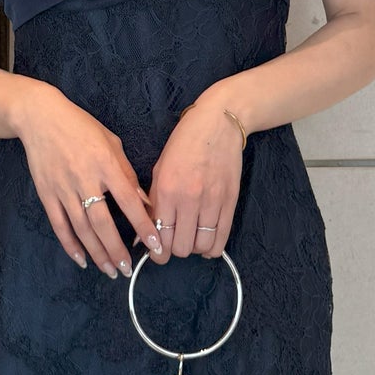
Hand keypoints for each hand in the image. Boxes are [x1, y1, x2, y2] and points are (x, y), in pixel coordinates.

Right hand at [16, 84, 162, 277]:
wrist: (40, 118)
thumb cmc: (81, 127)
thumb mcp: (111, 143)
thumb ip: (127, 173)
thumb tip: (144, 202)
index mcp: (105, 164)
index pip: (129, 201)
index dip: (143, 225)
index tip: (155, 244)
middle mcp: (84, 179)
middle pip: (103, 222)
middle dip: (117, 249)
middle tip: (128, 269)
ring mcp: (63, 188)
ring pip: (81, 229)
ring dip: (97, 253)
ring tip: (110, 270)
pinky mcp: (47, 194)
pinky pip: (59, 225)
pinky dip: (70, 245)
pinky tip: (81, 259)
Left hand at [139, 99, 242, 264]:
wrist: (218, 123)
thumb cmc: (184, 143)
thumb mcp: (159, 169)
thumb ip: (152, 202)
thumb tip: (144, 234)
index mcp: (167, 190)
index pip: (159, 237)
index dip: (157, 252)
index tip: (157, 252)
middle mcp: (189, 199)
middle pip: (181, 247)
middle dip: (175, 251)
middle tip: (174, 242)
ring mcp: (212, 201)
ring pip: (202, 246)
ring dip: (194, 248)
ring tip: (191, 239)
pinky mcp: (230, 201)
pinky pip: (222, 238)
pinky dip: (212, 247)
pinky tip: (206, 243)